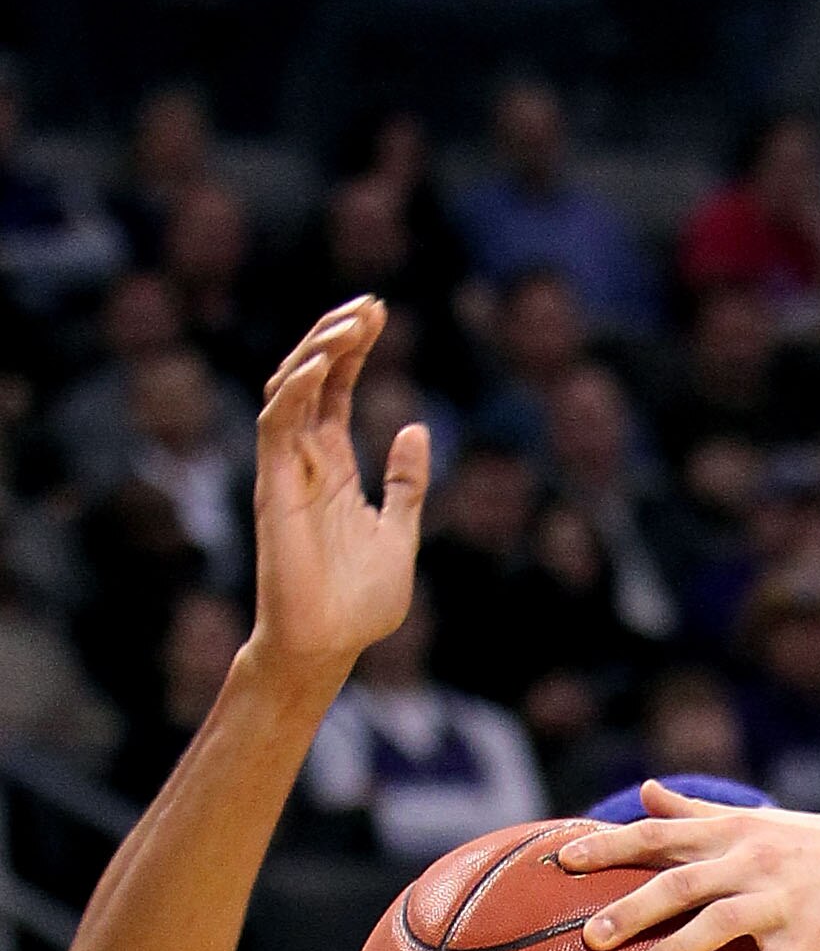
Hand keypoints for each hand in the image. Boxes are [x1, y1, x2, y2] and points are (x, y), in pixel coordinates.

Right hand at [249, 298, 431, 681]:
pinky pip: (274, 427)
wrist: (331, 645)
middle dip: (338, 336)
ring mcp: (286, 471)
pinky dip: (294, 391)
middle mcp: (305, 461)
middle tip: (371, 305)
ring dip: (317, 352)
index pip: (336, 390)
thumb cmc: (359, 601)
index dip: (355, 349)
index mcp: (334, 467)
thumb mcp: (400, 530)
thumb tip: (414, 429)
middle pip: (311, 378)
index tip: (380, 313)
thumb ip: (405, 483)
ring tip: (353, 324)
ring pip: (288, 391)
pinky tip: (320, 365)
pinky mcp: (274, 488)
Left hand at [556, 786, 819, 950]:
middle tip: (588, 937)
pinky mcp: (817, 938)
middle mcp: (753, 862)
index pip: (659, 834)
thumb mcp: (762, 821)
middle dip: (631, 908)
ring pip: (722, 923)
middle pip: (680, 881)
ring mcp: (785, 900)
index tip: (560, 863)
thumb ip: (699, 812)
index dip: (609, 846)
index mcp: (734, 834)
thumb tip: (644, 791)